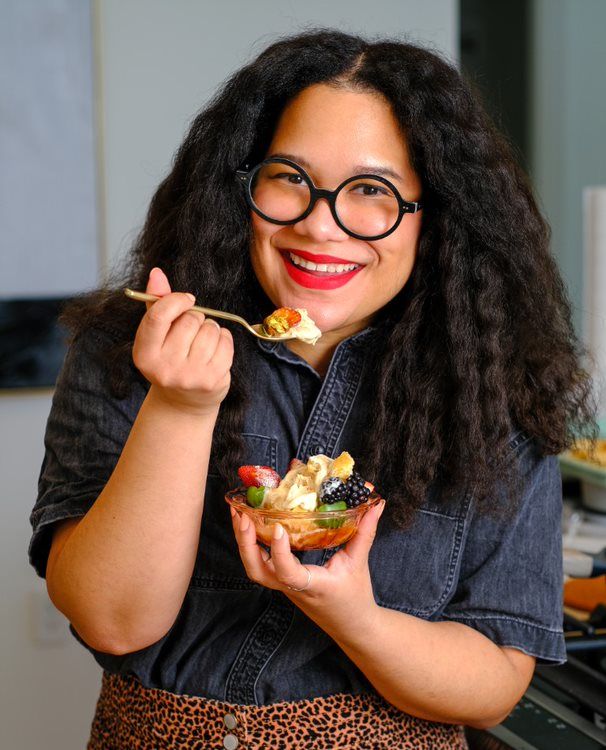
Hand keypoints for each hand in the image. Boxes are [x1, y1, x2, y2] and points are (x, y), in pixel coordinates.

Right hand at [132, 268, 233, 415]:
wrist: (183, 402)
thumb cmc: (170, 359)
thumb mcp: (157, 335)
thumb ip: (157, 303)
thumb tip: (157, 273)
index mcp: (144, 354)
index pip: (159, 315)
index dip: (176, 300)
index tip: (187, 300)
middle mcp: (164, 368)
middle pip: (190, 320)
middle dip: (196, 318)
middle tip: (192, 332)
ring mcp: (189, 376)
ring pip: (210, 330)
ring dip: (211, 329)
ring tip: (203, 342)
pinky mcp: (211, 380)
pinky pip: (226, 343)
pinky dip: (224, 340)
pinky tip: (215, 351)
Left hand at [231, 499, 385, 634]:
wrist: (351, 625)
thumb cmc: (355, 597)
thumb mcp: (359, 563)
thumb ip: (365, 531)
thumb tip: (376, 504)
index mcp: (311, 586)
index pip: (288, 573)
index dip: (279, 552)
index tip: (279, 528)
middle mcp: (291, 587)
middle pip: (257, 570)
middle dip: (245, 543)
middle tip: (242, 514)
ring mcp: (283, 586)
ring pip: (254, 567)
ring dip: (243, 541)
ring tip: (238, 513)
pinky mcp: (280, 581)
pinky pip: (259, 564)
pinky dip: (251, 544)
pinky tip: (249, 523)